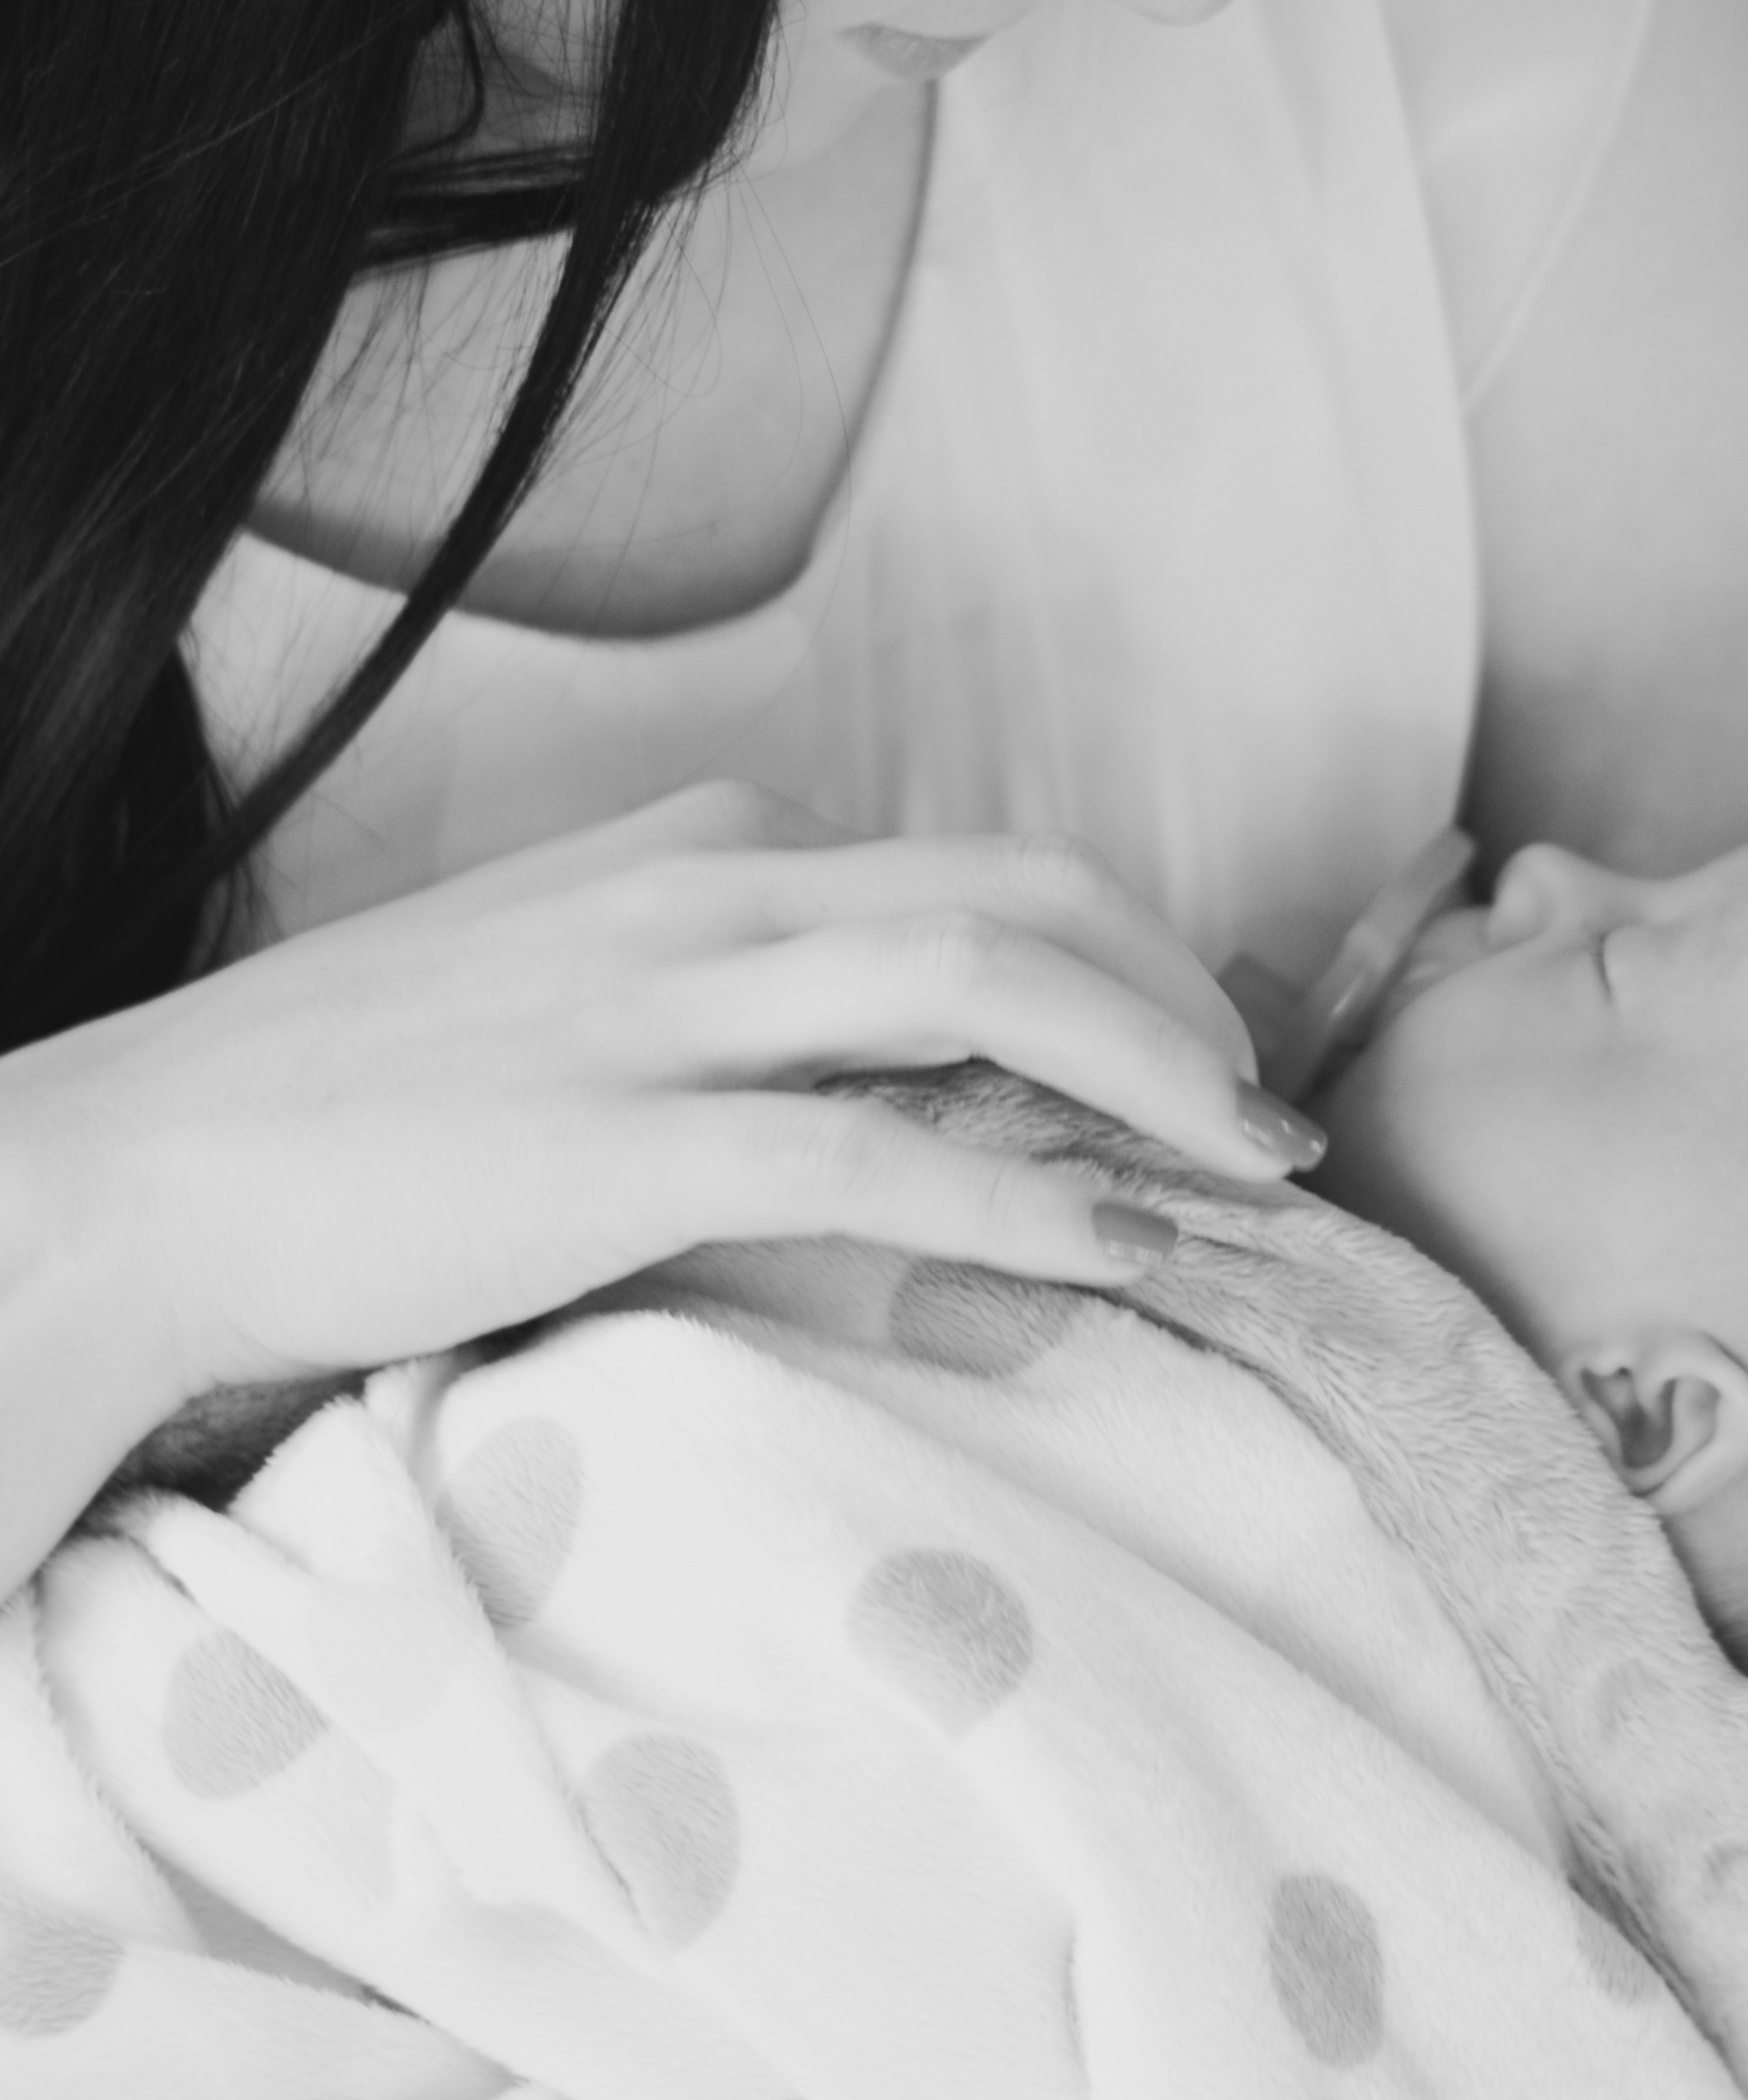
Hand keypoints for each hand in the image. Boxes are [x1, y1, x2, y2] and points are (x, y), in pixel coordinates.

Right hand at [9, 784, 1312, 1425]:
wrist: (128, 1171)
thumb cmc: (338, 1102)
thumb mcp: (555, 993)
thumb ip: (708, 999)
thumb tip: (857, 1077)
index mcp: (695, 847)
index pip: (970, 869)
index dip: (1119, 955)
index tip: (1193, 1049)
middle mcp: (702, 893)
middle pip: (1020, 899)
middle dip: (1178, 1000)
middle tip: (1267, 1114)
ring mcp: (662, 1007)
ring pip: (979, 984)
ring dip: (1148, 1073)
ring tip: (1249, 1172)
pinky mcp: (618, 1143)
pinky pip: (870, 1152)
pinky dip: (1018, 1198)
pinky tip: (1111, 1252)